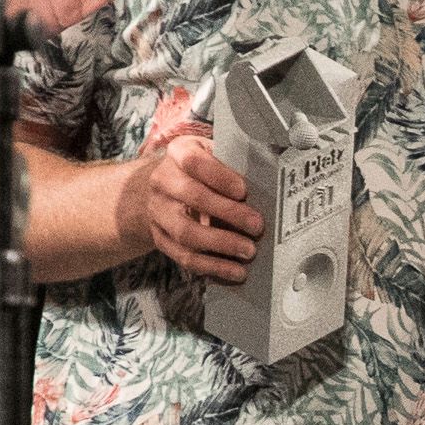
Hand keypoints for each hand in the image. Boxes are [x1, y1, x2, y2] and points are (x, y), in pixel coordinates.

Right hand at [123, 126, 260, 282]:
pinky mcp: (160, 239)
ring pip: (186, 233)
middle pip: (193, 197)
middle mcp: (162, 181)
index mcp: (178, 153)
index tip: (244, 190)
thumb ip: (231, 162)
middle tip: (257, 226)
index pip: (195, 162)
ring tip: (249, 251)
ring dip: (221, 245)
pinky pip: (184, 257)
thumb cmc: (200, 169)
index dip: (220, 177)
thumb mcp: (211, 153)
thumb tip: (266, 181)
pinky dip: (212, 267)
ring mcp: (158, 212)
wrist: (162, 188)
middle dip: (229, 213)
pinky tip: (236, 271)